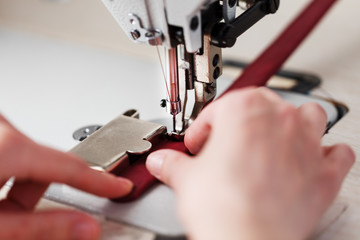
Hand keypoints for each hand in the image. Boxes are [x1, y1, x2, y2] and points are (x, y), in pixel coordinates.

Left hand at [0, 115, 132, 239]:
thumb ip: (44, 227)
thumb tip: (86, 227)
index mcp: (9, 148)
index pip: (72, 167)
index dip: (101, 181)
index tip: (121, 186)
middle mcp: (3, 128)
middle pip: (47, 163)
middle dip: (40, 191)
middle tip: (18, 216)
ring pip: (29, 156)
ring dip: (24, 180)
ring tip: (1, 205)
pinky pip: (14, 147)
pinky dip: (11, 169)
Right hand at [146, 87, 354, 239]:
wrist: (246, 237)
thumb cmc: (221, 205)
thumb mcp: (186, 178)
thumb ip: (172, 164)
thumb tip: (161, 162)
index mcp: (243, 110)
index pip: (218, 109)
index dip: (203, 127)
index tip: (198, 143)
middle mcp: (279, 120)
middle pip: (264, 103)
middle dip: (243, 120)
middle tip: (228, 140)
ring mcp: (307, 144)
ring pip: (310, 115)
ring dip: (295, 122)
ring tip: (276, 136)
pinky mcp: (324, 174)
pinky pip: (337, 153)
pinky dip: (327, 154)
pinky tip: (313, 158)